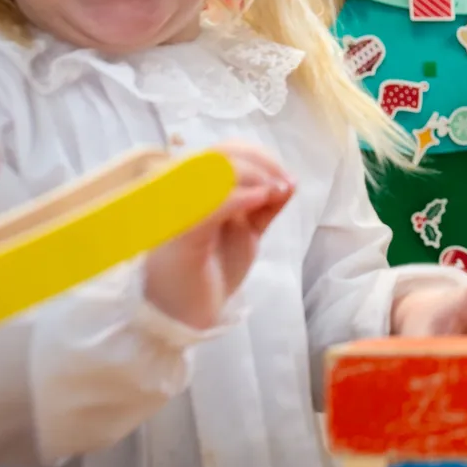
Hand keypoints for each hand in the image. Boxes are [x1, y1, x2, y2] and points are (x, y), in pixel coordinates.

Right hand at [143, 141, 294, 329]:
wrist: (186, 314)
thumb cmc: (212, 271)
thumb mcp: (246, 232)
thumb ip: (262, 206)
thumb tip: (288, 181)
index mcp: (194, 190)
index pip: (223, 152)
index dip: (259, 157)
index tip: (287, 178)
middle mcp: (180, 194)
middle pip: (218, 154)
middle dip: (261, 164)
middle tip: (284, 185)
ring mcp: (178, 211)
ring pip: (211, 171)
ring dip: (253, 175)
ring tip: (275, 192)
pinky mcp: (182, 235)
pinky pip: (208, 205)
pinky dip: (239, 196)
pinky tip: (262, 199)